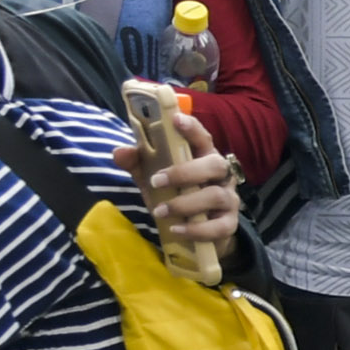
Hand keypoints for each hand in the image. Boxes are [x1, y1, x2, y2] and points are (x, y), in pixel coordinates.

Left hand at [120, 108, 243, 252]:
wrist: (196, 231)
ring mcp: (228, 200)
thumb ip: (137, 163)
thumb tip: (120, 152)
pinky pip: (219, 227)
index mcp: (204, 157)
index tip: (175, 119)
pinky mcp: (229, 224)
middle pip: (216, 164)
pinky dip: (196, 230)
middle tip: (156, 180)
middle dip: (185, 172)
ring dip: (185, 203)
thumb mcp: (154, 177)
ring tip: (159, 211)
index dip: (192, 127)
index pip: (202, 137)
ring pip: (216, 196)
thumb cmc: (176, 195)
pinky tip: (175, 229)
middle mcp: (221, 176)